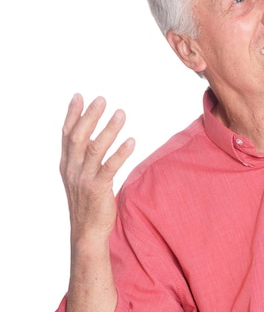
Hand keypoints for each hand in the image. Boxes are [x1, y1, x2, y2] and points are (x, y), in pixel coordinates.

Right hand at [60, 94, 134, 243]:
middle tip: (102, 99)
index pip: (67, 134)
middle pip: (79, 137)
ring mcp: (83, 179)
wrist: (87, 232)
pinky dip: (120, 153)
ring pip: (94, 149)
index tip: (79, 96)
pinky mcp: (98, 190)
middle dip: (90, 116)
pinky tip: (131, 141)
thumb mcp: (80, 176)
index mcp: (67, 164)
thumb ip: (83, 157)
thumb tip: (92, 135)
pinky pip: (109, 168)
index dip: (72, 114)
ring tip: (121, 113)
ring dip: (108, 130)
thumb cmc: (88, 202)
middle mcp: (72, 169)